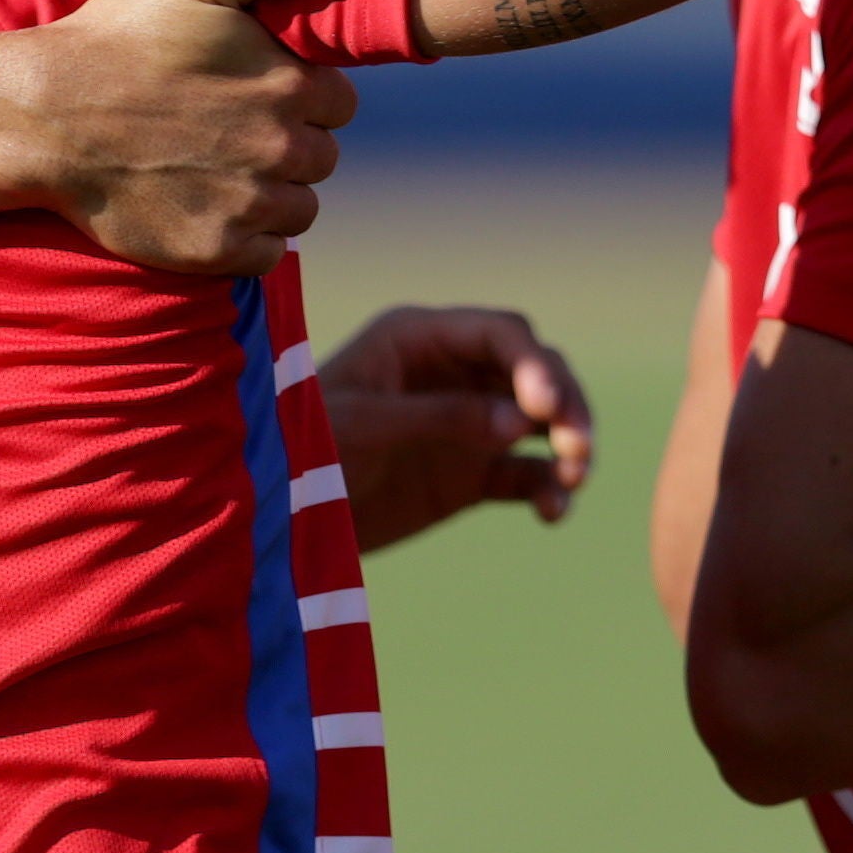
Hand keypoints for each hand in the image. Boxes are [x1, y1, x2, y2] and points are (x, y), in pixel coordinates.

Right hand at [12, 0, 370, 276]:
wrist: (41, 116)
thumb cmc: (119, 39)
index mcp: (287, 83)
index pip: (340, 102)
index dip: (303, 94)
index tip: (260, 88)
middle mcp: (279, 149)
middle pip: (322, 157)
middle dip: (290, 142)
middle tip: (231, 127)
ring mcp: (248, 205)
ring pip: (300, 208)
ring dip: (275, 193)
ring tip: (219, 167)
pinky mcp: (214, 249)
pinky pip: (268, 253)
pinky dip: (249, 238)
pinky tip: (208, 206)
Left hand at [320, 302, 595, 552]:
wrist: (276, 518)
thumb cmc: (301, 452)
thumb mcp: (362, 426)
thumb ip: (440, 416)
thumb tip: (522, 419)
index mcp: (420, 339)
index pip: (499, 334)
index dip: (532, 363)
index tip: (547, 406)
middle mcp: (452, 373)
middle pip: (534, 370)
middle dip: (564, 402)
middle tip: (576, 445)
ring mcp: (467, 423)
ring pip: (542, 420)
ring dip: (568, 442)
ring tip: (574, 478)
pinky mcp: (471, 474)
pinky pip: (527, 474)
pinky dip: (549, 488)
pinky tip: (552, 514)